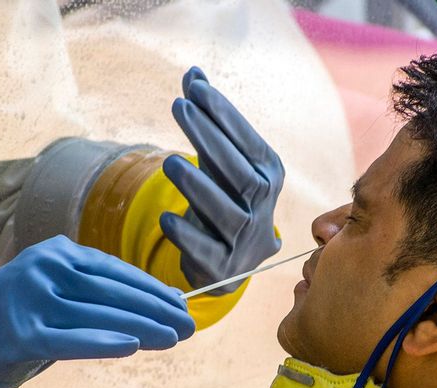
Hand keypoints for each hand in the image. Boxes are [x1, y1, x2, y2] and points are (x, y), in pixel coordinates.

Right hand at [0, 236, 195, 387]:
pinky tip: (132, 346)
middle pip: (114, 291)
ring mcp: (33, 300)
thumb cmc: (14, 317)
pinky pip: (71, 340)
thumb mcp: (54, 292)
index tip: (182, 304)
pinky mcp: (21, 335)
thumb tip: (158, 307)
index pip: (116, 271)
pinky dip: (103, 342)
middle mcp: (46, 269)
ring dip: (143, 327)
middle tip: (190, 325)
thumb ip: (95, 296)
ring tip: (174, 337)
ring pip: (100, 315)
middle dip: (157, 309)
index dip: (152, 289)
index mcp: (57, 252)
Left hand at [160, 67, 283, 293]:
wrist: (232, 263)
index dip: (223, 113)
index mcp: (269, 174)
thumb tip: (193, 72)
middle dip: (208, 137)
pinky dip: (187, 234)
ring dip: (197, 186)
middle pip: (237, 171)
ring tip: (169, 161)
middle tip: (178, 107)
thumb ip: (208, 121)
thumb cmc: (226, 197)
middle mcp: (262, 205)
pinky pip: (204, 249)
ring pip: (224, 211)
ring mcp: (244, 238)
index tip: (195, 88)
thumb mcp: (221, 161)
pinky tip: (167, 218)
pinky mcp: (221, 265)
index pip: (247, 140)